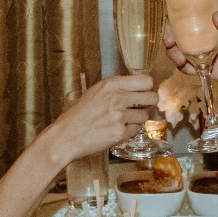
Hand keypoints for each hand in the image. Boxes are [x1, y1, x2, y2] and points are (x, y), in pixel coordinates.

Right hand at [43, 74, 158, 161]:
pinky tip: (116, 130)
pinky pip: (136, 130)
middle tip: (139, 108)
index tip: (143, 93)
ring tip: (122, 121)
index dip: (147, 88)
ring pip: (145, 116)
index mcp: (111, 84)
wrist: (66, 135)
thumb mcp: (95, 92)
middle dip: (148, 104)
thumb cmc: (79, 115)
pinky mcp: (120, 133)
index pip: (146, 81)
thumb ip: (117, 88)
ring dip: (137, 120)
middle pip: (151, 97)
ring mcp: (119, 116)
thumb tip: (139, 89)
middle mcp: (117, 97)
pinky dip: (129, 132)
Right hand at [163, 0, 217, 107]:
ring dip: (174, 51)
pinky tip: (188, 69)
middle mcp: (209, 29)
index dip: (178, 11)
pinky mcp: (207, 65)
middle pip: (181, 27)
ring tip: (180, 60)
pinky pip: (188, 64)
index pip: (194, 6)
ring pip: (181, 45)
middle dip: (171, 33)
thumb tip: (216, 17)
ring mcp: (207, 47)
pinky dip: (182, 66)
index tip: (172, 21)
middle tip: (170, 44)